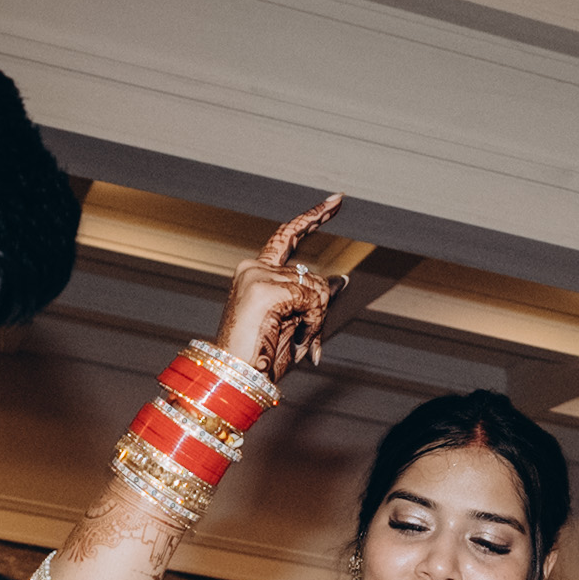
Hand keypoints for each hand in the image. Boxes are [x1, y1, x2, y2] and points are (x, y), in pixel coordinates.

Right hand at [213, 196, 346, 384]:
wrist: (235, 380)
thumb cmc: (260, 360)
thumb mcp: (293, 324)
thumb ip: (314, 300)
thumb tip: (343, 281)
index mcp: (255, 273)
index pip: (287, 236)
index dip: (313, 217)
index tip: (337, 200)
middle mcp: (253, 268)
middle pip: (313, 275)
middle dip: (319, 310)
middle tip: (305, 339)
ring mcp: (257, 275)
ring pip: (317, 288)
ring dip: (315, 320)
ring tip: (293, 341)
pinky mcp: (266, 288)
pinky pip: (312, 299)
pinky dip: (313, 323)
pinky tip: (295, 337)